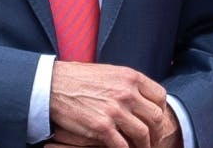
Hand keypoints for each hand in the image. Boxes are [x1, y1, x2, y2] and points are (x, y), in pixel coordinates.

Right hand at [44, 60, 180, 147]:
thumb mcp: (109, 72)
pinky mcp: (102, 127)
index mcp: (131, 77)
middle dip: (156, 131)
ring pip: (142, 133)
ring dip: (145, 145)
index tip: (156, 118)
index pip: (159, 95)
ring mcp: (115, 110)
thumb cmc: (77, 78)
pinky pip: (122, 145)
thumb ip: (127, 83)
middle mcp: (127, 93)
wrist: (52, 85)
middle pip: (155, 116)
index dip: (160, 109)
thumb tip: (140, 95)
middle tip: (154, 139)